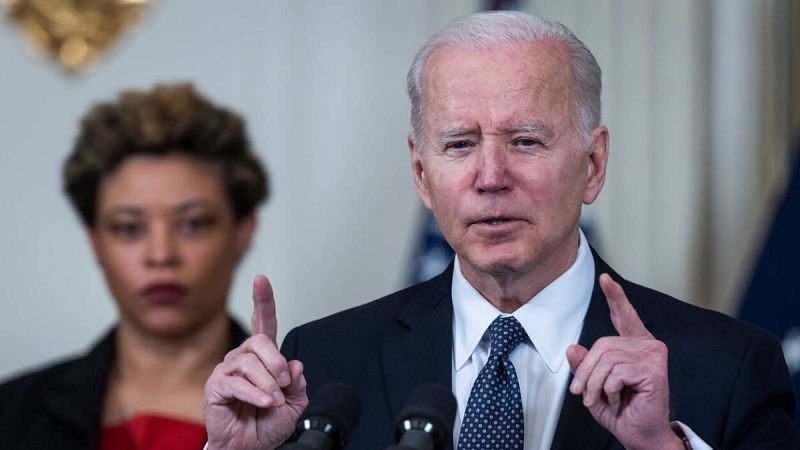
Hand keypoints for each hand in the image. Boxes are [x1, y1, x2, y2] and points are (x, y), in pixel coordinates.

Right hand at [205, 276, 308, 449]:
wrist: (252, 448)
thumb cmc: (268, 424)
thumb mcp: (296, 404)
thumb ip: (298, 383)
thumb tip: (295, 364)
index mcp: (264, 357)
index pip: (263, 322)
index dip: (263, 300)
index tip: (261, 280)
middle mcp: (244, 358)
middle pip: (260, 340)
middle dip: (276, 361)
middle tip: (285, 383)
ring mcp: (227, 371)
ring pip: (250, 362)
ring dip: (268, 383)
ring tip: (274, 400)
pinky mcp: (216, 387)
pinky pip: (237, 383)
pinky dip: (256, 394)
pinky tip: (266, 403)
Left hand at [566, 274, 682, 449]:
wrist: (640, 436)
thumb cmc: (622, 412)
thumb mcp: (593, 387)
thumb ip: (585, 366)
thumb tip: (573, 348)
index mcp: (634, 346)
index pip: (624, 316)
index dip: (615, 296)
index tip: (605, 279)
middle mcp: (647, 345)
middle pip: (602, 344)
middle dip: (586, 371)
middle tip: (583, 394)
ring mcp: (653, 355)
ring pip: (606, 359)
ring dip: (594, 384)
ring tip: (600, 399)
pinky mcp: (654, 369)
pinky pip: (615, 372)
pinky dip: (608, 389)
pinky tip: (618, 399)